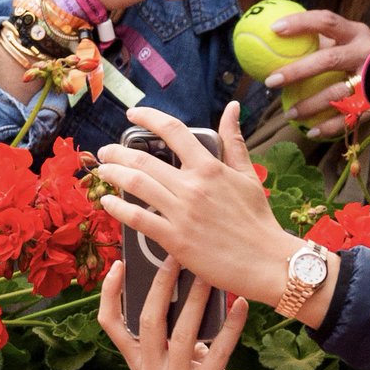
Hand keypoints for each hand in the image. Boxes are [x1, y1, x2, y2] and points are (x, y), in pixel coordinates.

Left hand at [97, 103, 293, 304]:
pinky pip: (137, 218)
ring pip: (136, 185)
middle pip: (144, 159)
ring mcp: (181, 213)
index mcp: (210, 167)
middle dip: (118, 152)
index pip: (173, 131)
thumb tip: (232, 108)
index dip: (149, 118)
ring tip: (103, 171)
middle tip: (106, 151)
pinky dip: (117, 208)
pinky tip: (107, 203)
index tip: (134, 114)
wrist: (266, 261)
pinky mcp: (174, 239)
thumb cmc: (258, 219)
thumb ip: (234, 140)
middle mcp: (192, 186)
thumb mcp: (248, 175)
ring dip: (113, 174)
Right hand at [98, 258, 268, 369]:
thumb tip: (191, 286)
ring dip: (198, 299)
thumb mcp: (185, 361)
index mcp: (139, 365)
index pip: (111, 326)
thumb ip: (180, 333)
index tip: (118, 264)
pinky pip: (217, 353)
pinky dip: (231, 326)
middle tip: (176, 256)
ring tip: (210, 274)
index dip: (110, 295)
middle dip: (161, 285)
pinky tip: (242, 306)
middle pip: (148, 322)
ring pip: (182, 333)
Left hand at [263, 9, 369, 137]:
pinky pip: (350, 117)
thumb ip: (321, 41)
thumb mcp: (348, 41)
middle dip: (297, 70)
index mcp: (356, 32)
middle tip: (271, 80)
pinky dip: (330, 126)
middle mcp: (367, 52)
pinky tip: (312, 132)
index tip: (274, 30)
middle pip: (329, 59)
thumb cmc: (360, 56)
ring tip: (289, 113)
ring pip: (338, 93)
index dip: (301, 23)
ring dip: (310, 105)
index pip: (327, 22)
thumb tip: (274, 41)